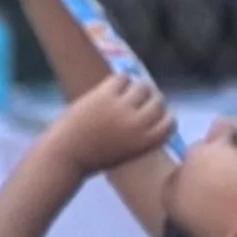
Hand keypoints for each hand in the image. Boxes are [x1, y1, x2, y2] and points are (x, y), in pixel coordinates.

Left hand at [43, 74, 175, 175]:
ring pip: (142, 86)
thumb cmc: (94, 158)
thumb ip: (141, 134)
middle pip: (158, 100)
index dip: (163, 115)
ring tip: (124, 91)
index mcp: (147, 142)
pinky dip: (120, 81)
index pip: (170, 121)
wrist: (66, 157)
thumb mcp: (127, 152)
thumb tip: (151, 107)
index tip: (152, 113)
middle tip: (137, 99)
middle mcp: (139, 124)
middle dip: (149, 99)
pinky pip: (122, 78)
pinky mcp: (105, 96)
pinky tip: (111, 88)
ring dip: (135, 87)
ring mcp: (122, 108)